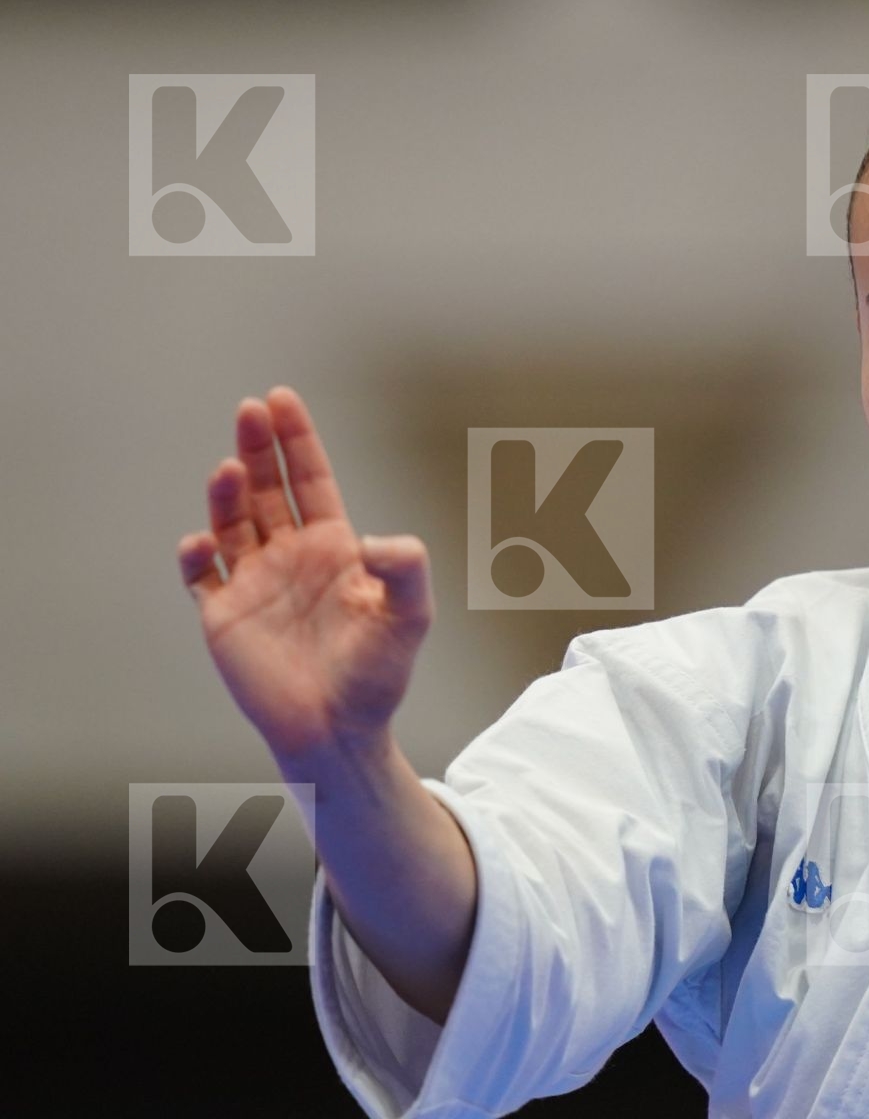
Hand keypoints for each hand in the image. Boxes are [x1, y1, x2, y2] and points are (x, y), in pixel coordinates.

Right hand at [176, 386, 434, 767]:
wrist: (339, 730)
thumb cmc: (378, 674)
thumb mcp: (410, 617)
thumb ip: (407, 571)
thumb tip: (375, 541)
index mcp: (333, 547)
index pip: (310, 480)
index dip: (296, 440)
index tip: (280, 399)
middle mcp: (289, 556)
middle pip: (266, 488)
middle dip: (257, 448)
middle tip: (250, 409)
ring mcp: (253, 583)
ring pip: (231, 522)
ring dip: (226, 493)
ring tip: (228, 468)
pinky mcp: (224, 617)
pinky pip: (201, 576)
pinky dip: (197, 555)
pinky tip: (202, 542)